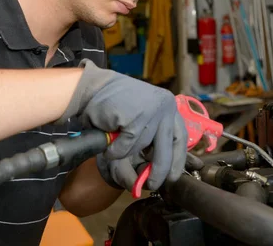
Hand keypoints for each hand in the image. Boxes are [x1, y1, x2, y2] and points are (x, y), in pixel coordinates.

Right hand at [57, 59, 186, 189]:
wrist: (92, 88)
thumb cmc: (114, 107)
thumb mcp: (140, 122)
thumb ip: (151, 142)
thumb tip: (155, 176)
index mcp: (168, 108)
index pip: (180, 138)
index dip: (177, 160)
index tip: (172, 177)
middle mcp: (165, 107)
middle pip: (166, 149)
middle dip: (158, 171)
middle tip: (151, 184)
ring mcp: (152, 110)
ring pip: (143, 148)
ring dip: (126, 152)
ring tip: (115, 141)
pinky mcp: (136, 115)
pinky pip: (128, 145)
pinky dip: (116, 148)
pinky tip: (109, 137)